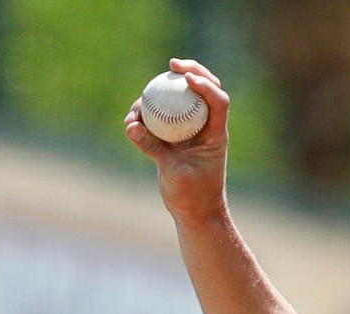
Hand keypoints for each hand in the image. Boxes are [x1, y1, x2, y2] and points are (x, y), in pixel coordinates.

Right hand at [125, 58, 229, 223]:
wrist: (194, 213)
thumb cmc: (192, 197)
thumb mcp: (172, 172)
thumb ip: (153, 148)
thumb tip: (131, 126)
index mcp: (215, 135)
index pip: (218, 102)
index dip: (205, 85)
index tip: (186, 77)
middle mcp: (205, 128)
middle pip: (204, 89)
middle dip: (191, 70)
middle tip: (172, 63)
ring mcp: (190, 130)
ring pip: (180, 100)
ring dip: (161, 94)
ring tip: (137, 108)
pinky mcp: (175, 136)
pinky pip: (163, 116)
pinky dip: (148, 114)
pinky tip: (132, 120)